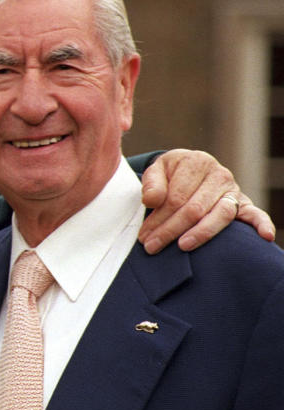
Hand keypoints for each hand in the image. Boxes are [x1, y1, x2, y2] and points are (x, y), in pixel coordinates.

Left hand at [138, 149, 275, 253]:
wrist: (188, 169)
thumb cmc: (170, 174)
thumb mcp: (156, 171)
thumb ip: (152, 184)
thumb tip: (152, 201)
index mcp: (196, 162)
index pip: (176, 197)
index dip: (159, 218)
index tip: (144, 236)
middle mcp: (218, 174)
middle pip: (194, 209)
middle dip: (171, 230)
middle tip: (152, 247)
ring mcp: (233, 189)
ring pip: (219, 215)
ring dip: (200, 234)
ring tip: (182, 247)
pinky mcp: (243, 203)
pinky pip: (255, 213)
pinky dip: (262, 224)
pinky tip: (264, 237)